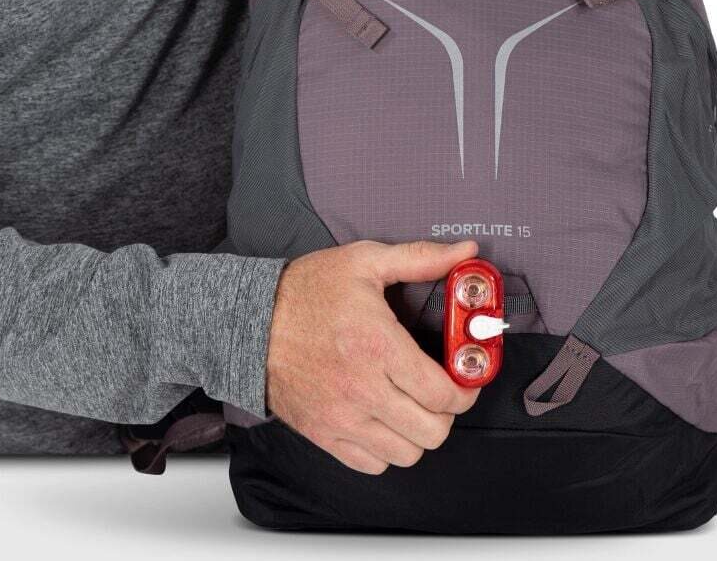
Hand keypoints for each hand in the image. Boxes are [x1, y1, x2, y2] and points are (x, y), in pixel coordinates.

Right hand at [266, 239, 480, 474]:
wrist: (250, 320)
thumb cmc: (307, 290)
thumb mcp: (365, 261)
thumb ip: (421, 257)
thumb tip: (466, 251)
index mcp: (378, 345)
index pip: (443, 392)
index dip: (465, 389)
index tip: (464, 378)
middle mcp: (362, 388)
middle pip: (432, 430)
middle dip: (447, 411)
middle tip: (441, 390)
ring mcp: (341, 417)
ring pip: (406, 454)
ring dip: (418, 432)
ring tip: (413, 405)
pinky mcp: (323, 434)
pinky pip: (372, 464)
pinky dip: (386, 449)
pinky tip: (384, 419)